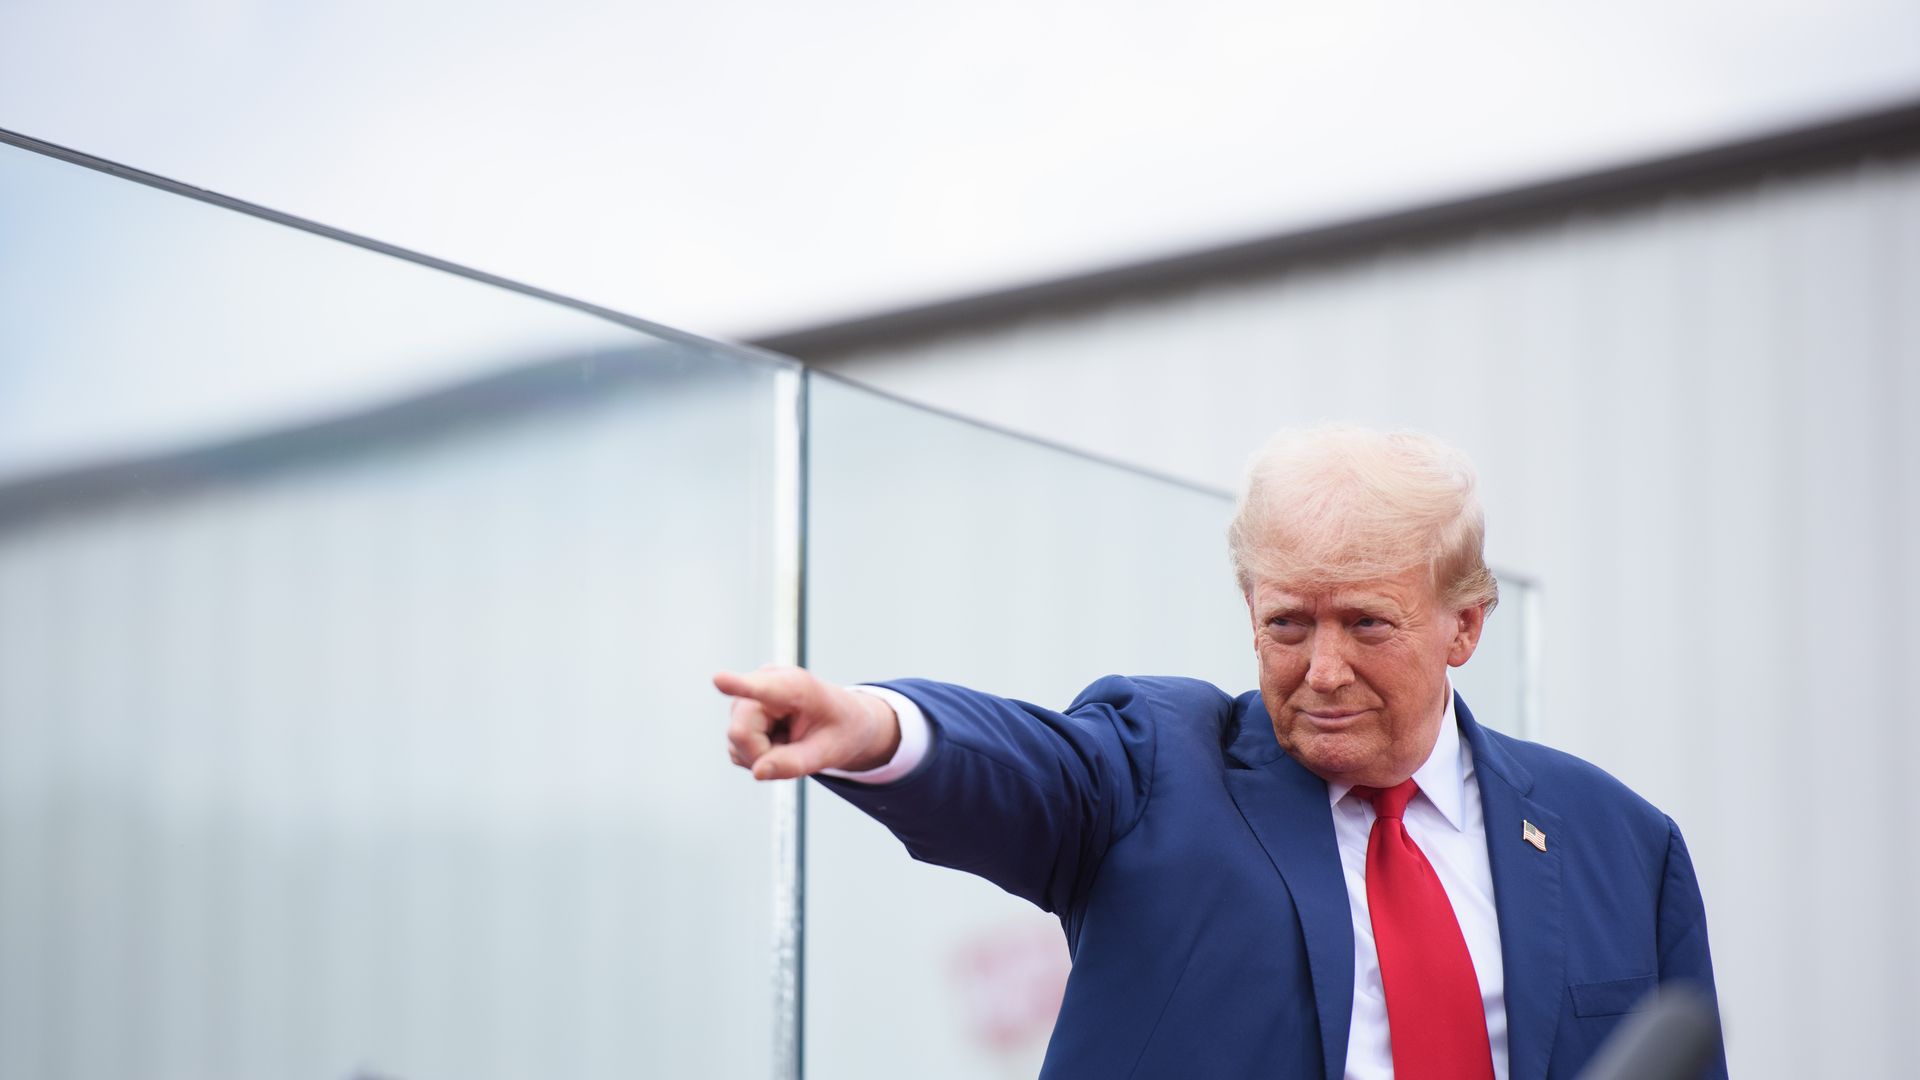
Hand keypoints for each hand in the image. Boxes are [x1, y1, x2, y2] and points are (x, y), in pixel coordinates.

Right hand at [714, 665, 900, 779]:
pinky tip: (777, 742)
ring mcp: (749, 695)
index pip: (762, 688)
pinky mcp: (740, 711)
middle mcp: (765, 682)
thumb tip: (757, 773)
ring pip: (735, 742)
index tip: (718, 679)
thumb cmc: (841, 730)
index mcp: (796, 686)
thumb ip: (794, 763)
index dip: (738, 685)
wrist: (844, 720)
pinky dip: (757, 754)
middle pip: (740, 733)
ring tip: (790, 742)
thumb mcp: (829, 752)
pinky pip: (735, 747)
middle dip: (762, 754)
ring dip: (762, 755)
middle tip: (795, 752)